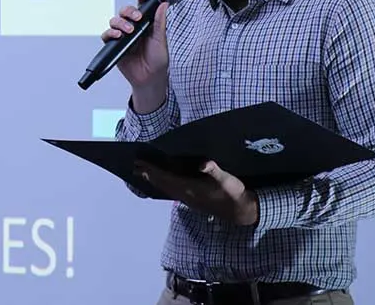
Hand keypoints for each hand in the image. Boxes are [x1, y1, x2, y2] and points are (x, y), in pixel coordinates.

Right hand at [100, 0, 169, 105]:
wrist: (150, 79)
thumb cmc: (157, 61)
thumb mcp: (160, 40)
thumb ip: (159, 22)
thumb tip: (163, 5)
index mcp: (145, 25)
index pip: (141, 7)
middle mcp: (133, 28)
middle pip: (125, 11)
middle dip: (129, 11)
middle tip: (137, 17)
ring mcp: (123, 36)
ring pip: (115, 21)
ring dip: (120, 22)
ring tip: (128, 30)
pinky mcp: (114, 46)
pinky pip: (107, 35)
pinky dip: (110, 33)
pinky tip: (118, 35)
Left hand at [135, 159, 258, 226]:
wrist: (240, 211)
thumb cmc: (233, 193)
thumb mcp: (227, 179)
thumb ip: (214, 171)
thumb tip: (203, 164)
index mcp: (191, 188)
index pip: (166, 178)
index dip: (152, 170)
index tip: (140, 163)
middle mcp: (186, 195)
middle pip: (162, 184)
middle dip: (148, 175)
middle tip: (134, 166)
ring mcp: (188, 199)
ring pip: (166, 188)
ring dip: (154, 180)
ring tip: (143, 173)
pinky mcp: (192, 200)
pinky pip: (172, 191)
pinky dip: (163, 184)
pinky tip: (162, 182)